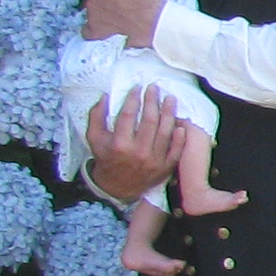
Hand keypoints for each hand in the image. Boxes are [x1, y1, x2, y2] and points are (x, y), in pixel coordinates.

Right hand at [82, 87, 180, 206]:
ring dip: (169, 113)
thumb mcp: (94, 139)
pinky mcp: (165, 167)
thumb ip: (96, 117)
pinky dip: (180, 137)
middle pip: (149, 121)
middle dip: (152, 101)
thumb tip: (105, 96)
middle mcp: (138, 152)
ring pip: (165, 132)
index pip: (128, 116)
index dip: (133, 99)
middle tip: (155, 88)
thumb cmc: (106, 159)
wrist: (117, 187)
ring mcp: (154, 160)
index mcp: (119, 144)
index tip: (137, 88)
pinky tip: (181, 123)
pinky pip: (176, 150)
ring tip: (170, 98)